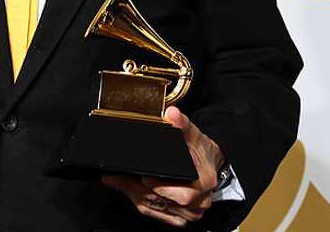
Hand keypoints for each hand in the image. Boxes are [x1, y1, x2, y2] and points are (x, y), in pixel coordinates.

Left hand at [101, 107, 223, 227]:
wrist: (209, 165)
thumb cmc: (201, 151)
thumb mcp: (193, 134)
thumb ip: (181, 123)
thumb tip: (172, 114)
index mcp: (204, 183)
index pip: (183, 195)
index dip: (162, 189)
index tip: (144, 178)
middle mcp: (199, 202)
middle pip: (163, 201)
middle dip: (140, 189)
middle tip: (121, 175)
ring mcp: (188, 212)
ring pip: (155, 207)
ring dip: (135, 194)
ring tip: (120, 178)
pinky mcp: (178, 217)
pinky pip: (154, 212)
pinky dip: (139, 200)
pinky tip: (128, 187)